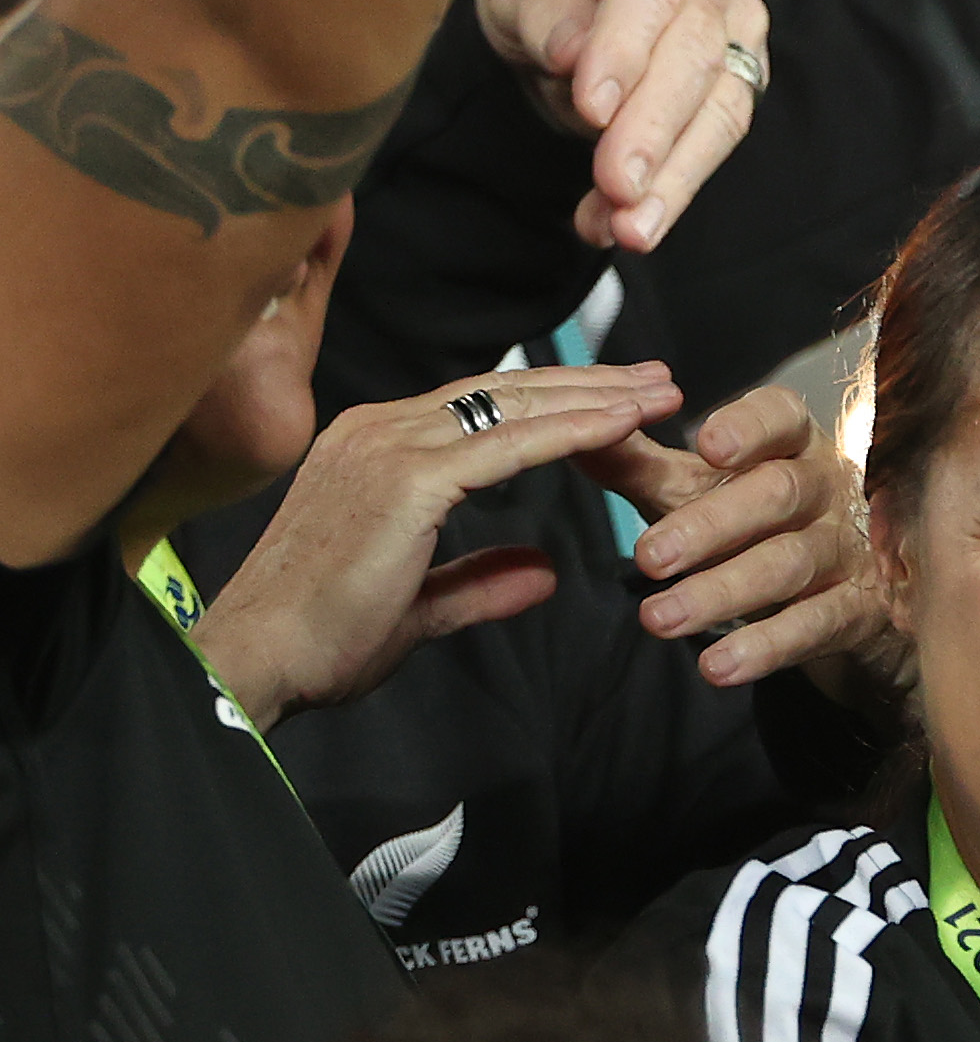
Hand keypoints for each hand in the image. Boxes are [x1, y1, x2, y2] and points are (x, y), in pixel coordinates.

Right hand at [192, 362, 685, 726]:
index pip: (484, 405)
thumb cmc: (320, 638)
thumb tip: (544, 572)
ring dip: (596, 397)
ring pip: (514, 407)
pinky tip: (625, 426)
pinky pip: (509, 445)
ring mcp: (388, 447)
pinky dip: (573, 431)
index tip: (622, 399)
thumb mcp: (419, 603)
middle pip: (506, 391)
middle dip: (590, 384)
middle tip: (660, 380)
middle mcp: (378, 429)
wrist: (256, 661)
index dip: (558, 399)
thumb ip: (481, 580)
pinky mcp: (404, 479)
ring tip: (661, 393)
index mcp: (375, 444)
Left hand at [472, 0, 768, 252]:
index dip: (626, 48)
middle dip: (653, 127)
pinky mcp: (746, 75)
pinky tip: (635, 221)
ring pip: (722, 102)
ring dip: (673, 172)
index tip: (593, 107)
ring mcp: (740, 20)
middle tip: (616, 185)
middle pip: (695, 49)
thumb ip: (544, 11)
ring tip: (625, 226)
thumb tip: (576, 53)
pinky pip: (721, 134)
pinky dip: (677, 185)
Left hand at [583, 383, 876, 687]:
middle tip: (650, 558)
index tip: (707, 444)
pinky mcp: (856, 608)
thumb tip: (576, 438)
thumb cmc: (757, 518)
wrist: (847, 584)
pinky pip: (815, 625)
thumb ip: (641, 464)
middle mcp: (827, 487)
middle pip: (779, 492)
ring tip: (659, 619)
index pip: (781, 417)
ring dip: (721, 592)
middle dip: (712, 524)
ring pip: (789, 562)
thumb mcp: (701, 488)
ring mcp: (846, 548)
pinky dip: (766, 647)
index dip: (750, 427)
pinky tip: (718, 666)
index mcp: (792, 443)